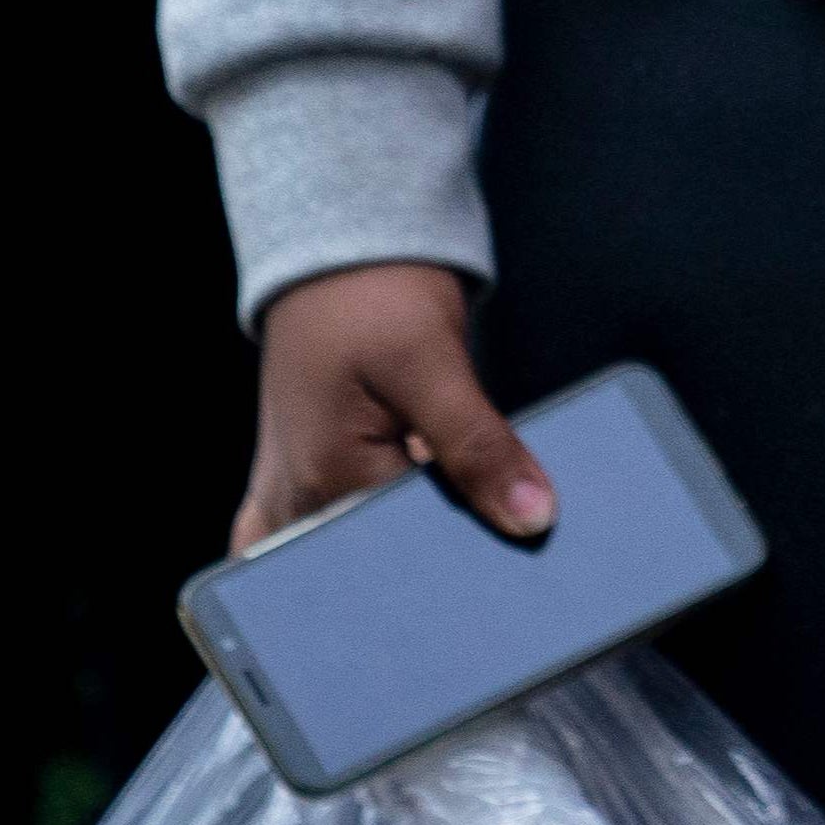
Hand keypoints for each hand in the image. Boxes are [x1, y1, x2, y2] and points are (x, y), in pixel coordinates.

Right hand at [237, 261, 556, 555]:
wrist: (340, 258)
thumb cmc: (376, 296)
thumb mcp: (434, 362)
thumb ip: (480, 446)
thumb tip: (534, 519)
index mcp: (326, 484)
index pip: (407, 562)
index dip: (468, 563)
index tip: (519, 563)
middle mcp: (298, 503)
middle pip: (382, 566)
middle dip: (443, 564)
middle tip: (505, 547)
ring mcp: (291, 495)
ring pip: (356, 559)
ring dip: (412, 552)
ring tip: (471, 526)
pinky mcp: (299, 481)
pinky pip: (323, 541)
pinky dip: (366, 543)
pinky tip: (419, 530)